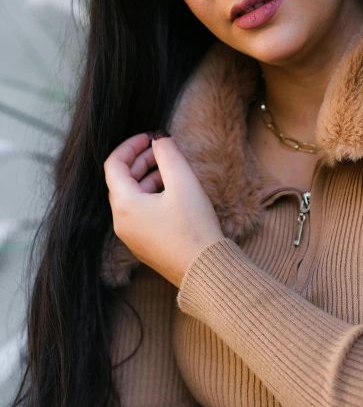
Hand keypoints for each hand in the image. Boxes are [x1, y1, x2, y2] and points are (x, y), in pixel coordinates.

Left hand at [104, 131, 223, 287]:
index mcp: (125, 205)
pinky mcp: (144, 244)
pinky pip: (140, 212)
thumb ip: (168, 154)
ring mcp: (131, 236)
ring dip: (147, 178)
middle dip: (141, 160)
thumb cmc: (193, 227)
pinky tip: (173, 193)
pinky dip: (151, 196)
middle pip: (122, 181)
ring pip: (132, 197)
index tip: (150, 137)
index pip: (114, 165)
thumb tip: (159, 138)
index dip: (130, 145)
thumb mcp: (183, 182)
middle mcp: (121, 222)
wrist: (204, 270)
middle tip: (162, 149)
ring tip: (171, 169)